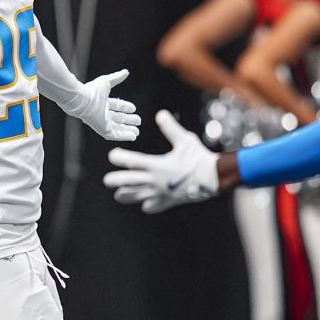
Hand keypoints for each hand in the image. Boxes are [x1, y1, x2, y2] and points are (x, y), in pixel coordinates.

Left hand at [72, 69, 140, 141]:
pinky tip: (133, 136)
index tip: (134, 108)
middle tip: (139, 120)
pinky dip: (124, 136)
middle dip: (128, 120)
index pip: (116, 106)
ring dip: (128, 130)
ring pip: (117, 128)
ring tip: (137, 132)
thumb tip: (126, 72)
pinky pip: (115, 135)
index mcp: (102, 103)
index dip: (125, 107)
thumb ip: (117, 77)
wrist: (83, 100)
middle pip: (118, 118)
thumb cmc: (92, 91)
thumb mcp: (107, 82)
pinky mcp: (103, 129)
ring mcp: (102, 122)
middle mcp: (102, 113)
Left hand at [103, 110, 217, 212]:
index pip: (132, 161)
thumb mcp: (185, 139)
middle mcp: (155, 180)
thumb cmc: (198, 157)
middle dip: (116, 180)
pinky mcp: (169, 200)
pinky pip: (155, 205)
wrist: (213, 178)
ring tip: (119, 195)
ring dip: (127, 195)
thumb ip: (170, 128)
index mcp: (157, 165)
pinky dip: (149, 205)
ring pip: (138, 196)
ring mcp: (161, 192)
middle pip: (129, 181)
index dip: (120, 158)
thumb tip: (160, 114)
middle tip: (107, 180)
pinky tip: (146, 204)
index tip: (112, 156)